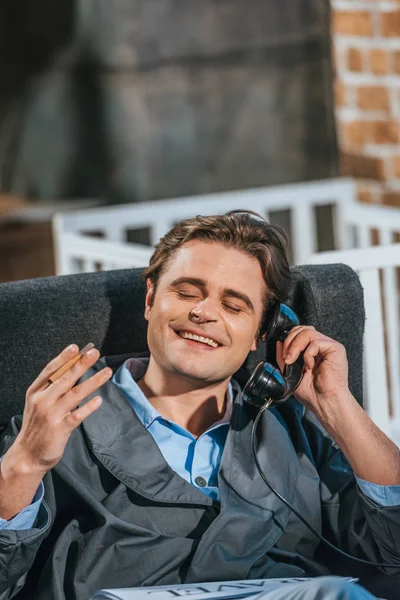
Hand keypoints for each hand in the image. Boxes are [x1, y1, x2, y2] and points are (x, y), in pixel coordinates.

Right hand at [12, 344, 111, 474]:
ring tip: (106, 372)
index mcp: (36, 391)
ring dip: (93, 382)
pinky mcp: (60, 428)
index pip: (50, 370)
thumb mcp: (38, 403)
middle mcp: (42, 400)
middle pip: (65, 378)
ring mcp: (51, 414)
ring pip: (75, 393)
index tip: (76, 347)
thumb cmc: (37, 426)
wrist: (27, 455)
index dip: (64, 357)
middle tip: (95, 353)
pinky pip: (77, 415)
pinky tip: (99, 400)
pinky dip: (89, 407)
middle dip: (81, 364)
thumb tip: (73, 370)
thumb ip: (52, 388)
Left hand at [276, 326, 349, 415]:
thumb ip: (284, 356)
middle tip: (286, 358)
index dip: (289, 339)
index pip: (299, 332)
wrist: (324, 402)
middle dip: (290, 341)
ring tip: (292, 360)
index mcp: (312, 350)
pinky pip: (316, 342)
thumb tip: (279, 342)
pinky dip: (308, 354)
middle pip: (302, 329)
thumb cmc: (311, 392)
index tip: (284, 356)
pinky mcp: (336, 348)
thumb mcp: (290, 372)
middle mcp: (321, 345)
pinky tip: (309, 366)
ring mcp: (329, 346)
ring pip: (307, 332)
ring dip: (295, 346)